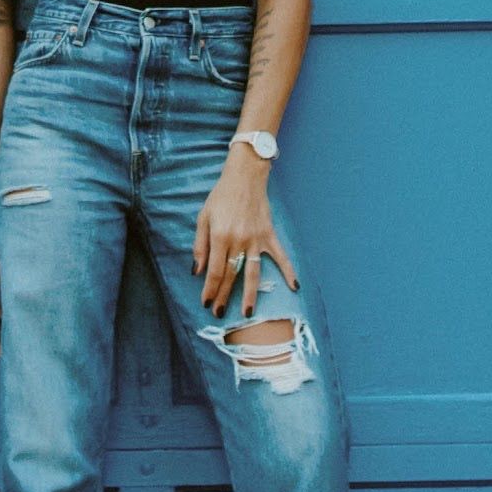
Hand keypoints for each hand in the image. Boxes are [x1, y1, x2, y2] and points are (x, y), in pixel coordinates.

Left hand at [193, 158, 298, 319]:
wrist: (245, 177)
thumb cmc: (220, 197)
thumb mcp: (203, 218)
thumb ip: (200, 246)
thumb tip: (197, 271)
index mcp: (220, 236)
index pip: (214, 271)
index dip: (209, 289)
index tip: (206, 302)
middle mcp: (238, 240)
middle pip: (231, 275)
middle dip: (224, 296)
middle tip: (219, 314)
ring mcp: (256, 239)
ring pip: (253, 272)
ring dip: (250, 294)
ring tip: (248, 313)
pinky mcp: (269, 235)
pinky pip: (280, 256)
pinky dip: (289, 271)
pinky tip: (295, 287)